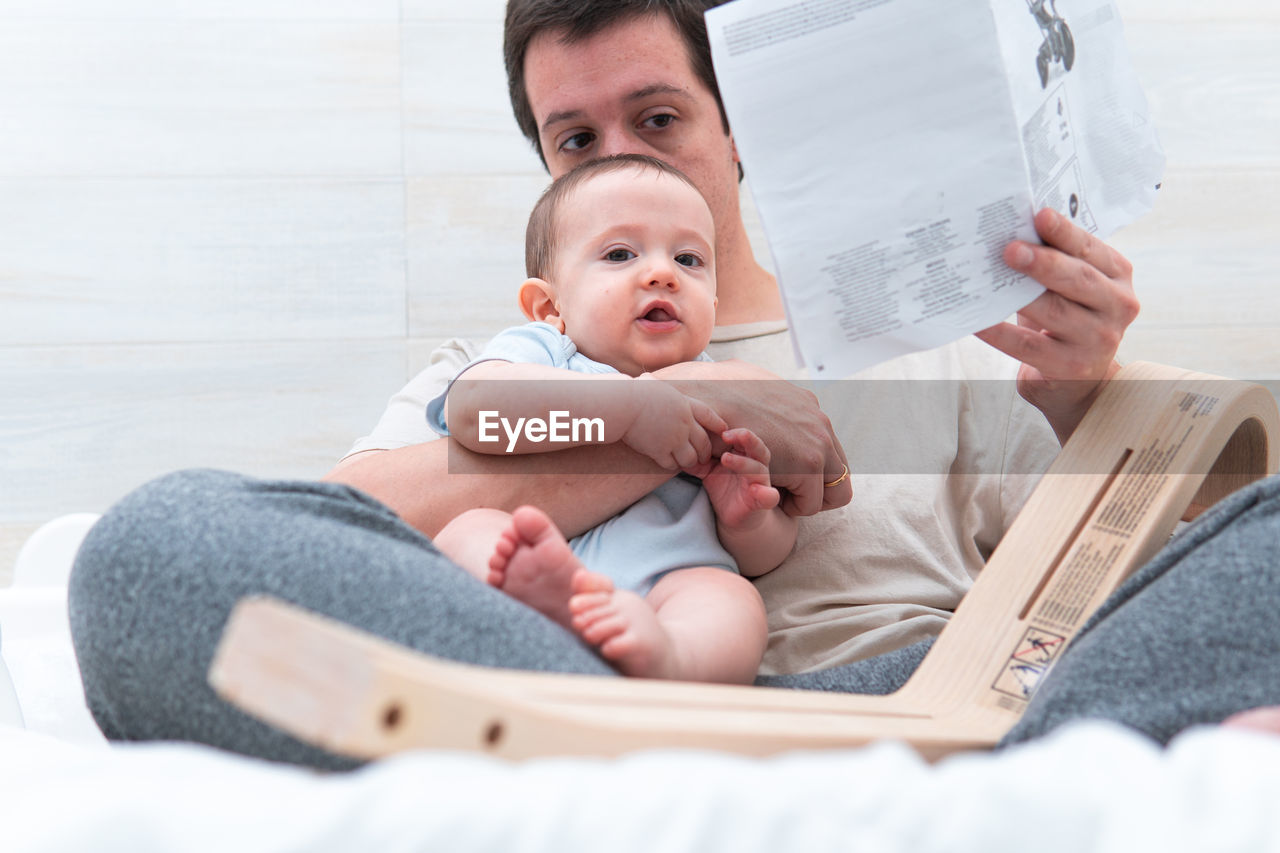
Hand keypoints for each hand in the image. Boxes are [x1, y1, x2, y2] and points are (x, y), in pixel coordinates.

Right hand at [621, 375, 725, 469]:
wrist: (623, 404)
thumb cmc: (633, 392)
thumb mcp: (653, 385)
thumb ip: (659, 388)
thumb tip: (647, 377)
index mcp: (684, 405)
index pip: (708, 415)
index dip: (718, 424)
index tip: (724, 430)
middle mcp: (684, 423)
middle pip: (703, 443)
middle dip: (705, 453)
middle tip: (703, 458)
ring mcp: (673, 438)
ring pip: (690, 458)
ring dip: (689, 462)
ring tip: (685, 463)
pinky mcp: (660, 451)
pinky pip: (672, 465)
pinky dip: (672, 466)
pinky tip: (667, 463)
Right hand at [655, 360, 850, 515]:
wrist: (697, 409)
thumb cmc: (713, 402)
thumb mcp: (745, 390)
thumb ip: (763, 400)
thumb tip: (757, 387)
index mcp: (807, 404)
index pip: (828, 445)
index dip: (813, 470)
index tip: (786, 476)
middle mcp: (819, 420)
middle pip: (841, 470)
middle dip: (819, 487)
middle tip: (789, 493)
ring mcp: (817, 439)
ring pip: (835, 489)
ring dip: (809, 498)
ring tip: (778, 496)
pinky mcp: (807, 462)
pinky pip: (813, 500)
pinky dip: (797, 506)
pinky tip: (769, 496)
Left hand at [687, 428, 779, 530]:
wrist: (736, 517)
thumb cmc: (725, 489)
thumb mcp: (709, 473)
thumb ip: (698, 461)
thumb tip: (677, 450)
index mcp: (744, 456)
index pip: (743, 439)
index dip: (734, 432)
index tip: (719, 429)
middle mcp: (755, 466)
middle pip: (757, 448)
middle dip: (746, 439)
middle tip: (727, 435)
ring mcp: (760, 483)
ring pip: (759, 469)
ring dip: (744, 462)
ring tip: (726, 458)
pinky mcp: (762, 502)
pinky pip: (769, 497)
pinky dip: (767, 494)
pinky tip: (759, 492)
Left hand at [975, 208, 1138, 441]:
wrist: (1079, 381)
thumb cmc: (1067, 320)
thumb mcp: (1071, 288)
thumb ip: (1056, 261)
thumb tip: (1012, 229)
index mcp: (1117, 276)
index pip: (1090, 250)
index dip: (1065, 232)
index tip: (1039, 215)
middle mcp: (1116, 306)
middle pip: (1078, 279)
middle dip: (1043, 262)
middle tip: (1011, 249)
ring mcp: (1097, 339)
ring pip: (1055, 312)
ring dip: (1021, 294)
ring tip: (990, 278)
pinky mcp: (1070, 367)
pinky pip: (1029, 346)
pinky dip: (1001, 332)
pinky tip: (978, 321)